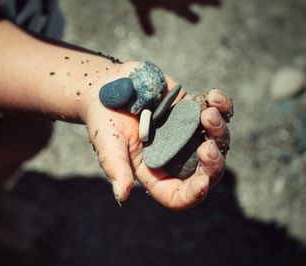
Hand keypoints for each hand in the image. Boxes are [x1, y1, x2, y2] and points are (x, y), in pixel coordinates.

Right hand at [82, 62, 232, 209]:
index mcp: (154, 171)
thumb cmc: (104, 118)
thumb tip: (121, 196)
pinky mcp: (192, 111)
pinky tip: (214, 97)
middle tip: (209, 146)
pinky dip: (223, 106)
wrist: (109, 85)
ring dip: (219, 130)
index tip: (202, 182)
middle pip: (206, 172)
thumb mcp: (107, 142)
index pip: (178, 195)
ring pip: (218, 142)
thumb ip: (116, 167)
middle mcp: (173, 156)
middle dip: (214, 163)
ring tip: (208, 113)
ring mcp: (186, 134)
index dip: (193, 194)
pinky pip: (218, 113)